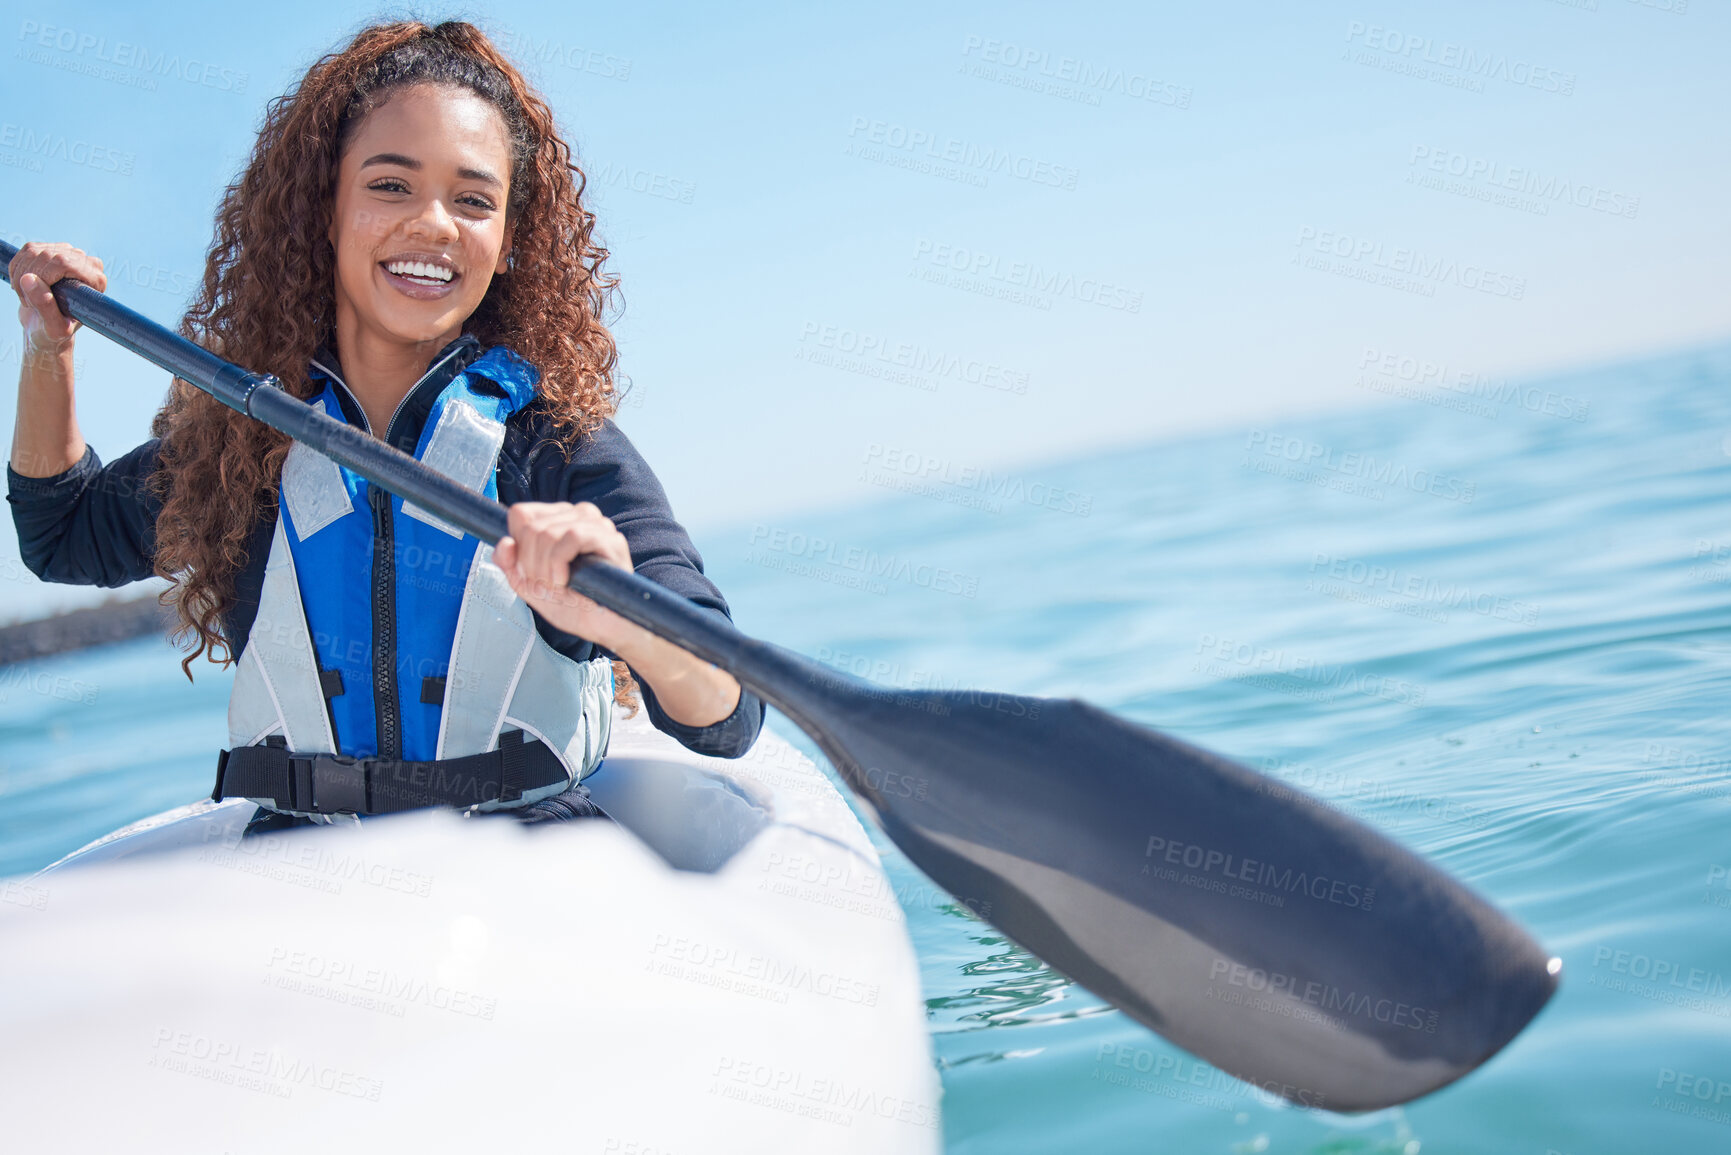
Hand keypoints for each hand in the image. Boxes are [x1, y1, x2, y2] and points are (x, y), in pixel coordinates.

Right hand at [9, 242, 104, 354]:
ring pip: (34, 251)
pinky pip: (27, 249)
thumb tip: (28, 279)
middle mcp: (87, 263)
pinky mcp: (53, 250)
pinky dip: (17, 268)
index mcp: (96, 281)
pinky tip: (23, 285)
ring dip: (20, 274)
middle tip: (28, 302)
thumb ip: (45, 306)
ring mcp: (70, 254)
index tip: (34, 299)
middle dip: (28, 277)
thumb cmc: (55, 332)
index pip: (63, 263)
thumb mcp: (54, 327)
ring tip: (26, 296)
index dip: (42, 276)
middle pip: (48, 255)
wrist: (48, 327)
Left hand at [496, 501, 636, 647]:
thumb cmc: (573, 606)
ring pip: (548, 531)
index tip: (529, 572)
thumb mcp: (529, 585)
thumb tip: (504, 542)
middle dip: (529, 563)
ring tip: (555, 586)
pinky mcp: (611, 539)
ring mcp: (597, 525)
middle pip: (531, 526)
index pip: (521, 514)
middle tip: (543, 586)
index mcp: (559, 520)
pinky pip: (572, 536)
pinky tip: (565, 580)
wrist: (603, 628)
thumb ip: (510, 564)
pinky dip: (559, 562)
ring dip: (543, 567)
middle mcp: (579, 516)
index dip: (518, 546)